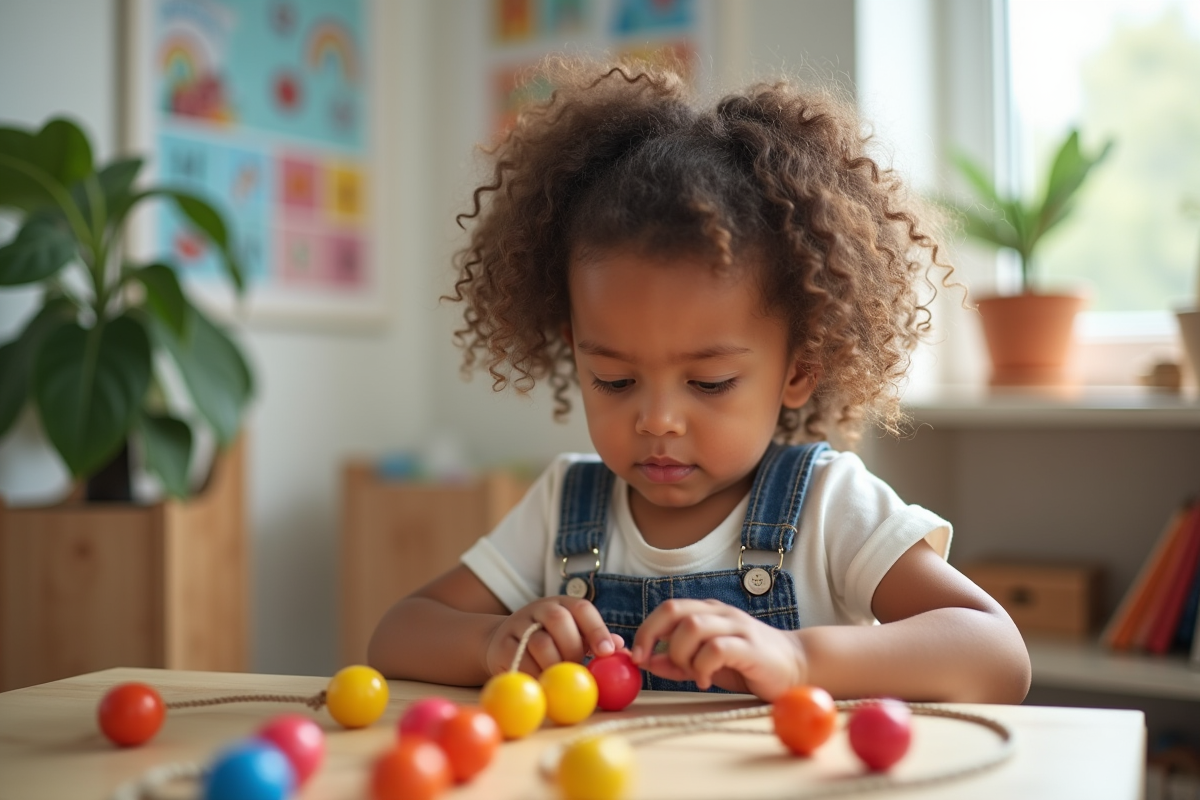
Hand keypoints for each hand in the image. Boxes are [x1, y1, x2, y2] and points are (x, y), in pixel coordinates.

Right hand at [485, 596, 623, 677]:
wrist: (502, 642)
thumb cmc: (549, 643)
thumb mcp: (573, 637)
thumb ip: (596, 643)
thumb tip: (623, 650)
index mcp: (563, 604)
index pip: (582, 608)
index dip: (596, 629)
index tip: (607, 652)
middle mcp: (541, 609)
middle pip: (559, 620)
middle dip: (573, 648)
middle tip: (578, 669)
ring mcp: (519, 624)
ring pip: (539, 641)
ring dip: (554, 665)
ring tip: (560, 680)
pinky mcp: (502, 644)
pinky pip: (520, 660)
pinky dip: (535, 675)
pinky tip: (542, 683)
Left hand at [630, 599, 806, 700]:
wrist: (798, 665)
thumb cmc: (749, 664)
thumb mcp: (707, 662)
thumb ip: (679, 662)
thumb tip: (647, 662)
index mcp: (708, 613)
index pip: (668, 608)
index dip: (646, 630)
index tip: (637, 655)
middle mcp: (720, 614)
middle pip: (674, 610)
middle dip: (652, 635)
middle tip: (650, 661)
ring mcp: (737, 627)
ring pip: (692, 627)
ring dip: (682, 655)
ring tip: (692, 674)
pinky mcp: (750, 647)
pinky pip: (716, 648)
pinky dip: (703, 666)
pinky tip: (707, 680)